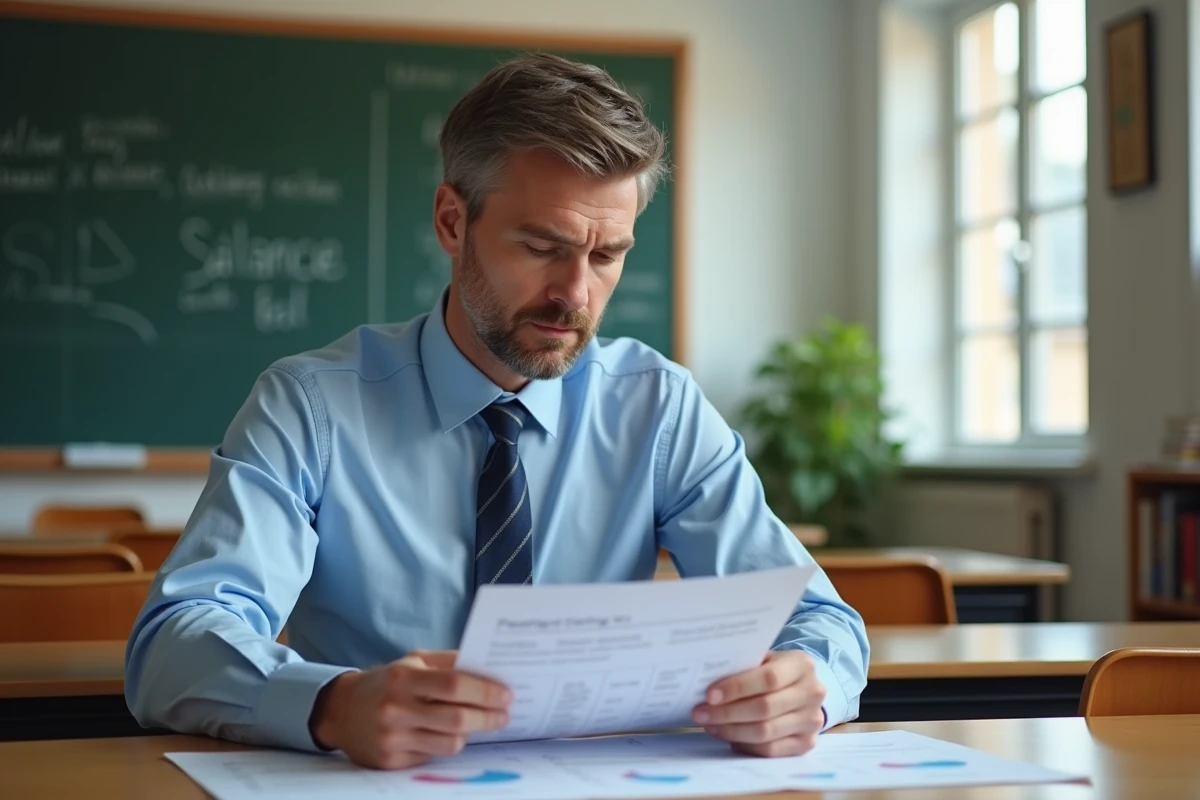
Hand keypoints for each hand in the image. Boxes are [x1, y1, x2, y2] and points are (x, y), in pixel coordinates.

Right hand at [309, 649, 511, 768]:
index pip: (454, 684)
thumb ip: (449, 662)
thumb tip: (489, 667)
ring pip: (450, 742)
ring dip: (471, 733)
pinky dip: (447, 744)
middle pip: (457, 718)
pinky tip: (449, 733)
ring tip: (480, 722)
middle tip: (505, 714)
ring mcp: (392, 738)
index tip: (506, 694)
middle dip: (488, 717)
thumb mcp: (413, 660)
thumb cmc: (388, 682)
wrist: (342, 711)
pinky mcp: (391, 761)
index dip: (485, 691)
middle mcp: (396, 708)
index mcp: (403, 677)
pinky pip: (434, 756)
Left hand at [692, 650, 825, 756]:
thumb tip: (706, 680)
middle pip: (765, 708)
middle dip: (727, 712)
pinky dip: (744, 745)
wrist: (801, 689)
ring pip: (765, 732)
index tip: (710, 694)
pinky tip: (727, 736)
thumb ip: (743, 666)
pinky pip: (770, 750)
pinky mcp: (806, 743)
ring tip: (709, 724)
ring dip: (731, 730)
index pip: (769, 678)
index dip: (737, 688)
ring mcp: (812, 721)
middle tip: (700, 712)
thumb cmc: (774, 671)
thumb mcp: (764, 659)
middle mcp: (813, 693)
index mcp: (801, 665)